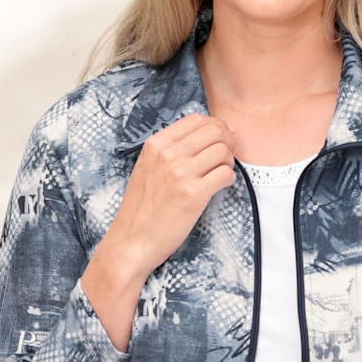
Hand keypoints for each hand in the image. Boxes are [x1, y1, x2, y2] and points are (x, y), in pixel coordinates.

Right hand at [81, 114, 236, 349]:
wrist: (132, 242)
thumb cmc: (142, 209)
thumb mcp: (147, 169)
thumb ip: (169, 151)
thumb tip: (203, 137)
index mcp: (155, 145)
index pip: (196, 119)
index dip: (215, 126)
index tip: (220, 140)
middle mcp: (168, 155)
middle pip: (214, 131)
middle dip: (227, 142)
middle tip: (227, 157)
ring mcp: (181, 174)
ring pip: (223, 151)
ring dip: (229, 162)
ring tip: (221, 174)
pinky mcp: (193, 195)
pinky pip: (225, 174)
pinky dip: (229, 179)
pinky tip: (220, 186)